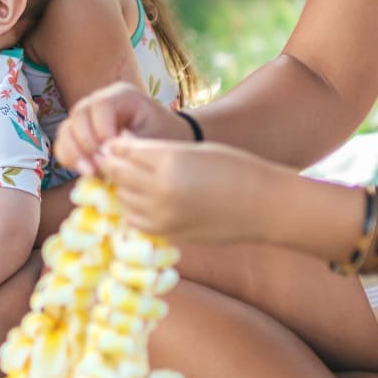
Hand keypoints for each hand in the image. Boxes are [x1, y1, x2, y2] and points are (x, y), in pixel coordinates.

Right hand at [54, 81, 188, 175]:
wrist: (166, 140)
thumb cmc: (165, 136)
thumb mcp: (156, 139)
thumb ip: (133, 148)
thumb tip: (107, 158)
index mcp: (123, 96)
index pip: (100, 105)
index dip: (100, 128)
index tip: (110, 151)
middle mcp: (100, 102)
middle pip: (78, 114)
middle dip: (84, 143)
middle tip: (96, 167)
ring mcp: (87, 117)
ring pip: (66, 129)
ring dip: (73, 152)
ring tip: (89, 172)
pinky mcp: (80, 134)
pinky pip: (64, 144)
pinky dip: (69, 158)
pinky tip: (85, 172)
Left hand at [101, 137, 274, 242]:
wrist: (264, 205)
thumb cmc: (232, 168)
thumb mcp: (191, 150)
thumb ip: (154, 152)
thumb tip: (119, 151)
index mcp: (168, 161)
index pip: (122, 151)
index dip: (114, 146)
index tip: (113, 144)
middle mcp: (160, 190)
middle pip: (117, 174)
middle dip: (113, 165)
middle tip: (116, 160)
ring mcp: (163, 216)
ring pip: (123, 198)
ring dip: (123, 187)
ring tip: (134, 179)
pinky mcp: (168, 233)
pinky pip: (136, 219)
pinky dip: (135, 208)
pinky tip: (146, 199)